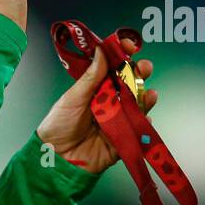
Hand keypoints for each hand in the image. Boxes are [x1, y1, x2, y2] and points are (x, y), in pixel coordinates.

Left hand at [36, 39, 158, 173]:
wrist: (56, 158)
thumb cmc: (58, 125)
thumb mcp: (73, 98)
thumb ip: (91, 77)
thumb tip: (101, 51)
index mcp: (95, 89)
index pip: (112, 68)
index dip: (121, 56)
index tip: (128, 46)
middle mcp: (109, 101)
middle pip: (129, 84)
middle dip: (139, 74)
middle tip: (143, 68)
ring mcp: (117, 119)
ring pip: (137, 104)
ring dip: (144, 96)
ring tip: (148, 92)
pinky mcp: (123, 137)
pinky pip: (137, 127)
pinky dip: (144, 120)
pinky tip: (145, 113)